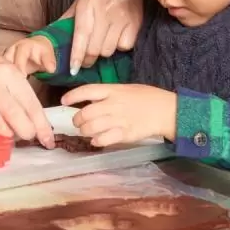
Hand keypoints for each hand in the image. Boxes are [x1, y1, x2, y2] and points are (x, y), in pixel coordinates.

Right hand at [0, 44, 55, 147]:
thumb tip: (33, 121)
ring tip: (9, 132)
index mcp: (9, 73)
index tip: (48, 139)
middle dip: (25, 131)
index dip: (41, 125)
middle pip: (14, 115)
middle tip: (28, 135)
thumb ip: (19, 93)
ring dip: (5, 134)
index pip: (30, 103)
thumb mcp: (7, 69)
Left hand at [61, 84, 176, 146]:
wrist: (166, 110)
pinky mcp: (125, 134)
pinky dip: (96, 141)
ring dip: (84, 131)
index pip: (87, 90)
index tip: (63, 101)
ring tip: (86, 132)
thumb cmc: (146, 97)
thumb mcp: (126, 89)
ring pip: (91, 128)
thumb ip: (108, 94)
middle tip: (78, 122)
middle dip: (77, 120)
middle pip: (85, 113)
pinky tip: (96, 140)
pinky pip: (103, 140)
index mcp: (113, 90)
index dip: (72, 96)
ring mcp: (118, 120)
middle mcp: (113, 104)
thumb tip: (90, 101)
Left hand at [65, 0, 144, 74]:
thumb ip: (69, 18)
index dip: (76, 56)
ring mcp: (121, 18)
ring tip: (103, 41)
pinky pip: (125, 46)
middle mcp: (104, 12)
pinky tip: (119, 35)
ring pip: (109, 50)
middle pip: (94, 49)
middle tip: (86, 59)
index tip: (73, 70)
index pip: (80, 37)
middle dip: (88, 58)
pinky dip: (120, 46)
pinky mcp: (136, 23)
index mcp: (87, 5)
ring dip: (104, 51)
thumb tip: (53, 37)